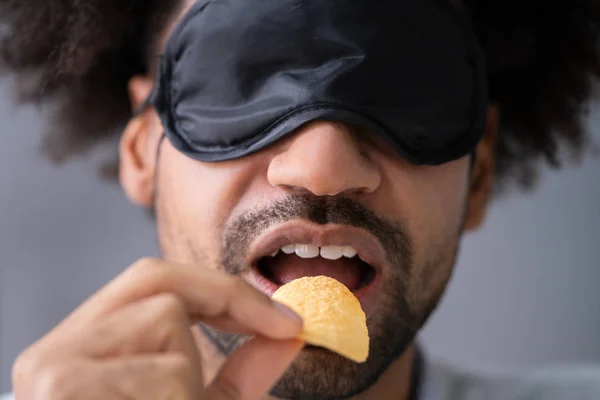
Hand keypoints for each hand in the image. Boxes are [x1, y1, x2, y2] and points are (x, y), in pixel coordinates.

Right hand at [12, 257, 303, 398]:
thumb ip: (239, 373)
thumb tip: (289, 336)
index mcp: (83, 346)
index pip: (152, 279)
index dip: (223, 288)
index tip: (282, 317)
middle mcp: (56, 349)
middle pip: (159, 284)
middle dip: (226, 299)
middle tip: (282, 327)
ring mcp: (55, 371)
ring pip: (167, 325)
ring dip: (192, 378)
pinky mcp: (67, 391)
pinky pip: (167, 375)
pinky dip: (182, 399)